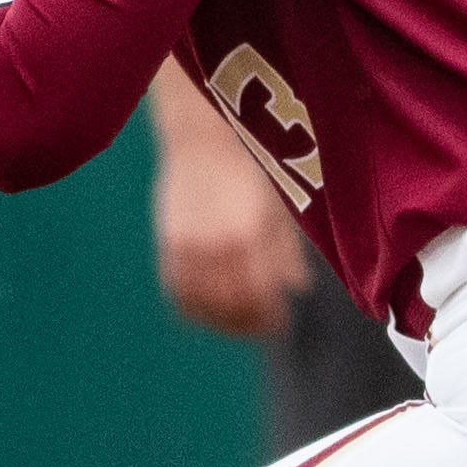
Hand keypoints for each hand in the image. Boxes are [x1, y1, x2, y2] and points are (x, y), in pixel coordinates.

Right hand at [150, 85, 308, 336]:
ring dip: (220, 322)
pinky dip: (192, 308)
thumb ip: (286, 251)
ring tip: (236, 323)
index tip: (281, 324)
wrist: (203, 139)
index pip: (261, 296)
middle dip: (248, 324)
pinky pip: (176, 291)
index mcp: (249, 236)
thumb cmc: (250, 169)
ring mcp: (188, 246)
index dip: (271, 318)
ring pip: (201, 304)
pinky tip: (208, 310)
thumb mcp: (276, 207)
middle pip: (231, 306)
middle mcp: (216, 245)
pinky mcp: (168, 243)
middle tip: (261, 328)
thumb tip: (298, 288)